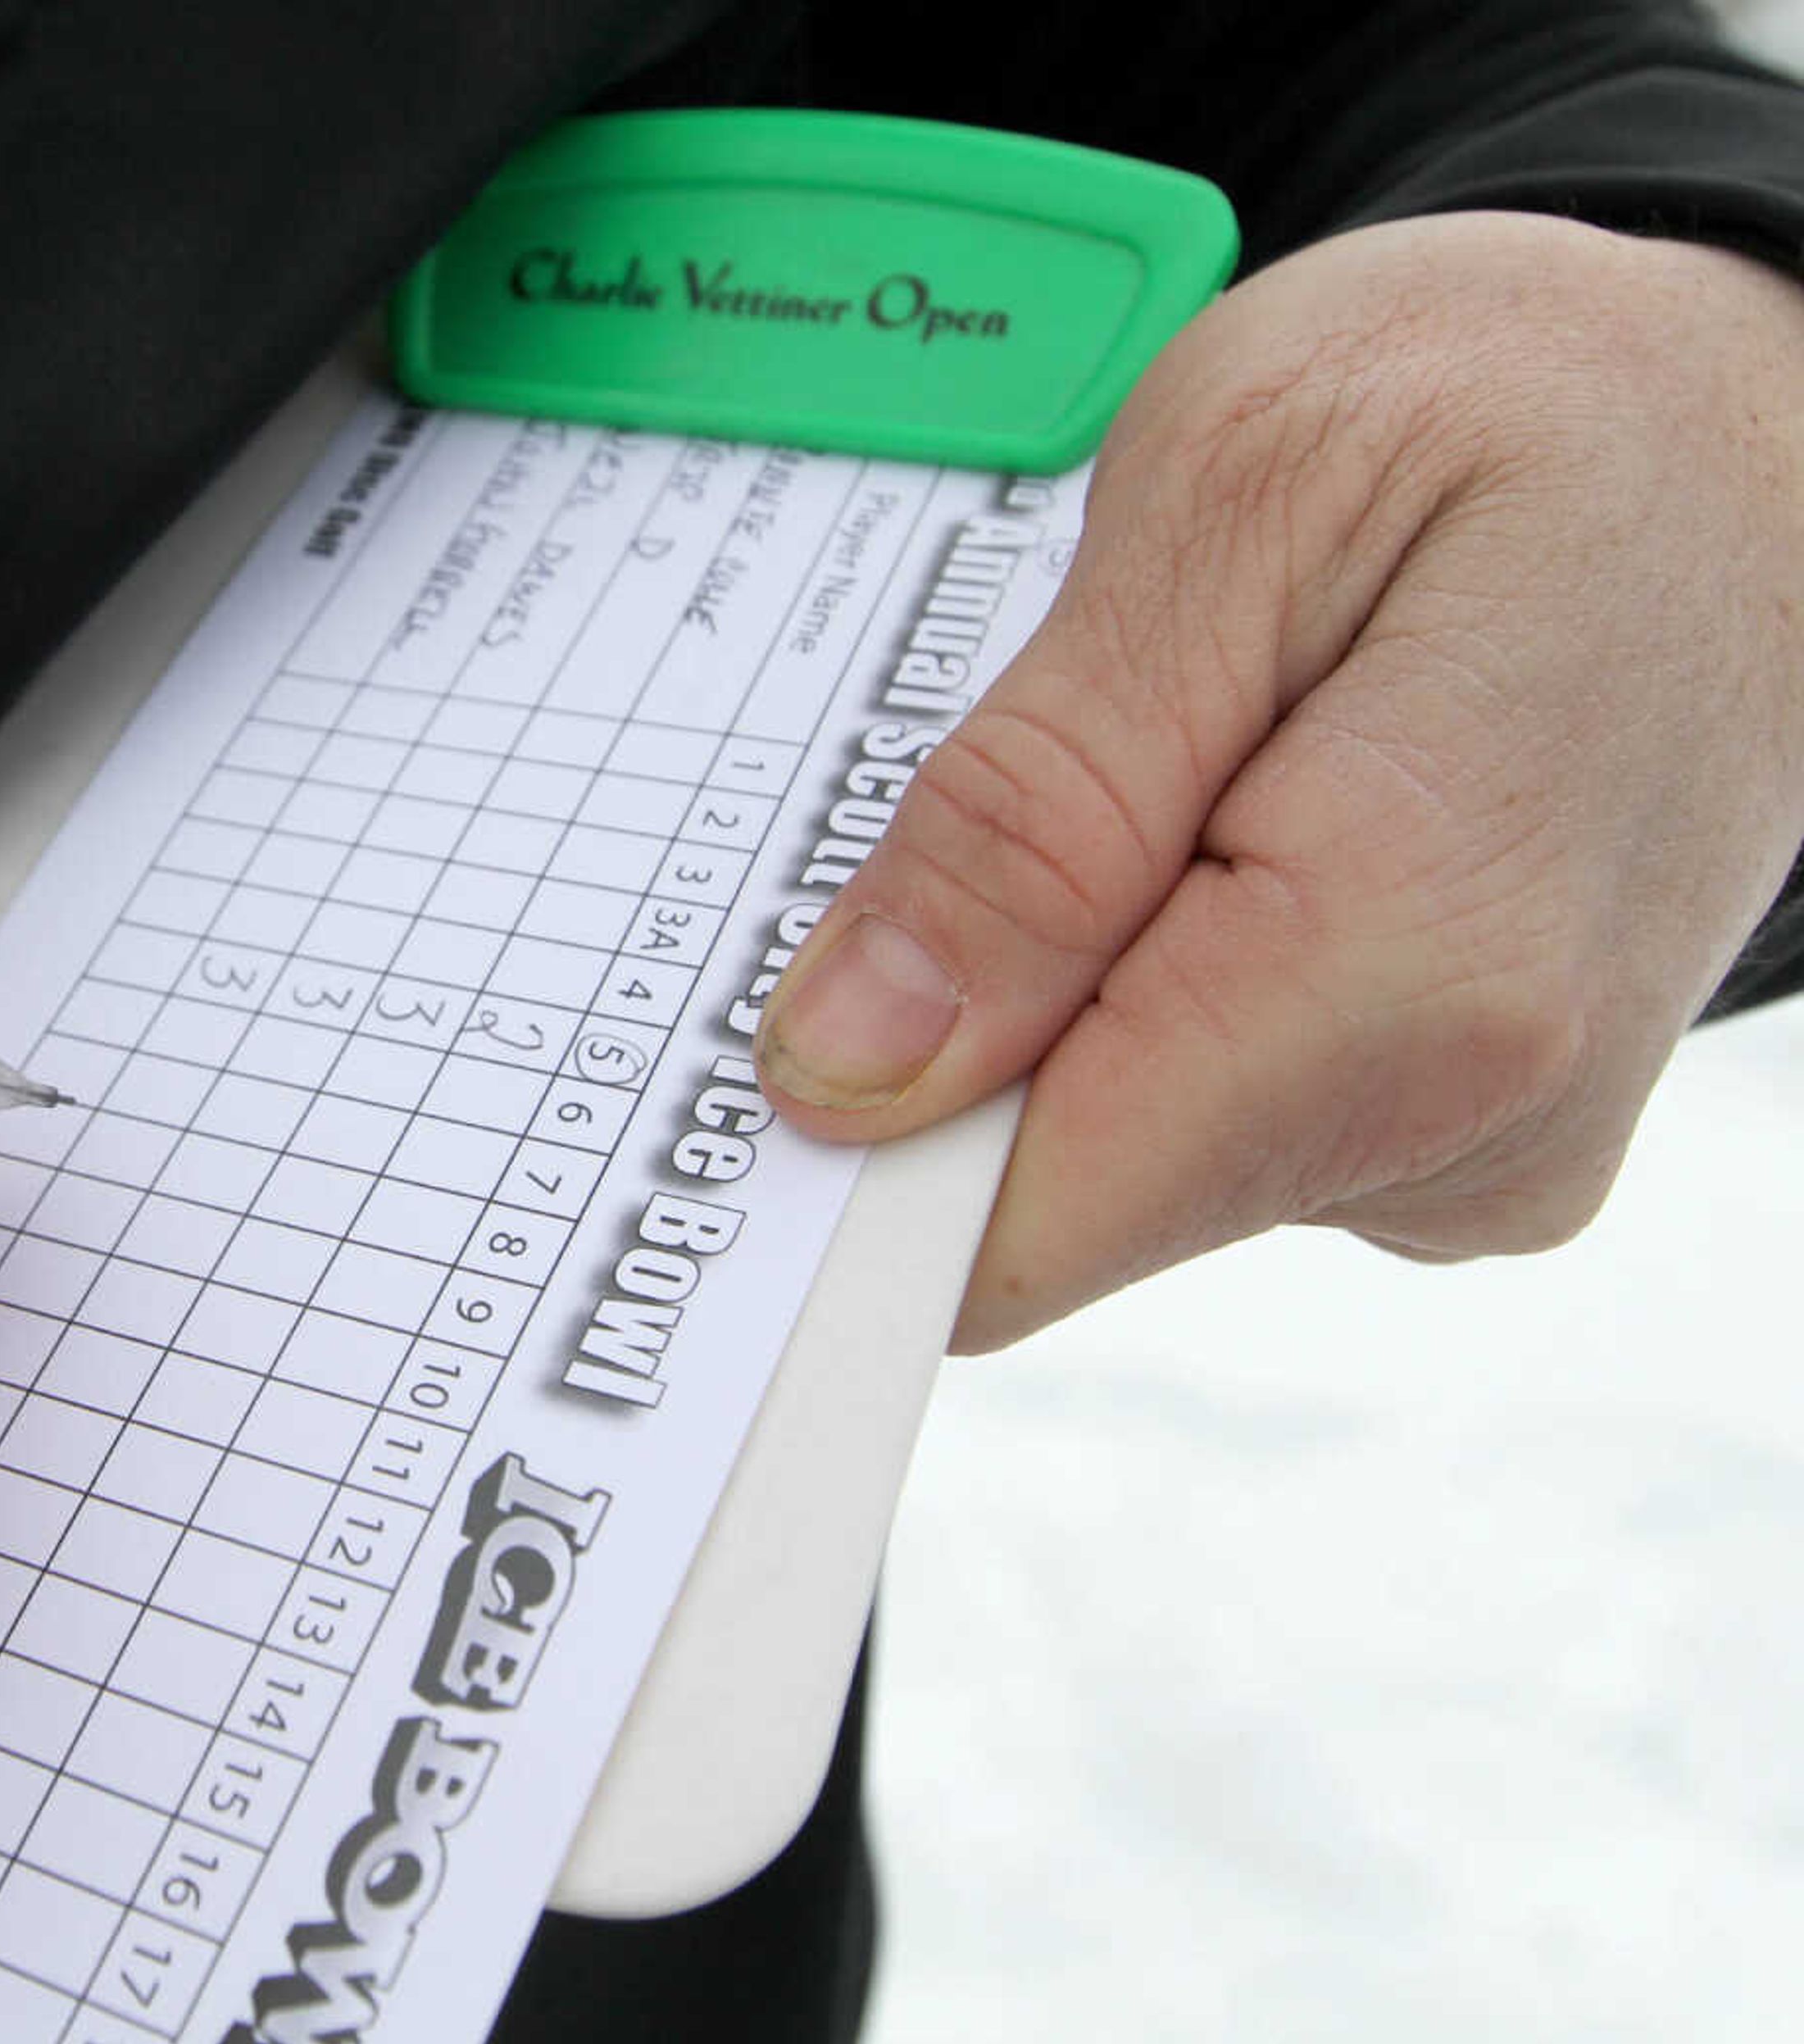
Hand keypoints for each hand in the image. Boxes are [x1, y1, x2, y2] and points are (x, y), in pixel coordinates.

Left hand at [752, 214, 1803, 1350]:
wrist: (1768, 426)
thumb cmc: (1527, 403)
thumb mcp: (1234, 497)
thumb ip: (1031, 809)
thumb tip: (847, 1065)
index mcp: (1414, 980)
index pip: (1013, 1230)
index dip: (846, 1149)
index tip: (752, 1032)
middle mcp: (1468, 1125)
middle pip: (1049, 1196)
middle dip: (955, 1018)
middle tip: (1007, 775)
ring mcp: (1474, 1147)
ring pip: (1124, 1149)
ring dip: (1063, 976)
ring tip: (1174, 754)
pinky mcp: (1457, 1128)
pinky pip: (1212, 1108)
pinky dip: (1152, 977)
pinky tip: (1233, 810)